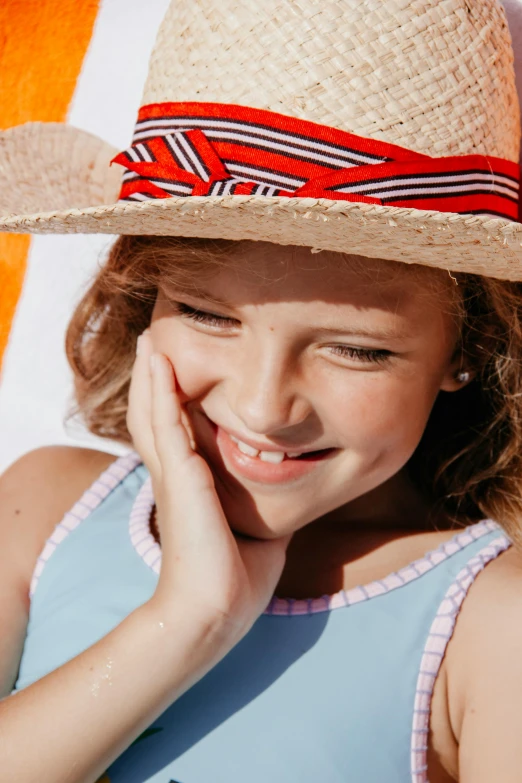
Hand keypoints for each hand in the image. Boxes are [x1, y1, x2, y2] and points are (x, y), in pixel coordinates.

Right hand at [126, 330, 291, 641]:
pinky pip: (165, 422)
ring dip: (151, 373)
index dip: (168, 401)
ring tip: (150, 339)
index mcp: (189, 487)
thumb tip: (281, 508)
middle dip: (153, 379)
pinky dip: (159, 388)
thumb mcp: (253, 532)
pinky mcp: (181, 477)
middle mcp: (174, 475)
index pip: (173, 432)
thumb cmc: (234, 581)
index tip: (171, 370)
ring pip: (154, 410)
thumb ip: (259, 511)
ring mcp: (174, 474)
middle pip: (154, 414)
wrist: (213, 613)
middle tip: (151, 343)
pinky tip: (158, 359)